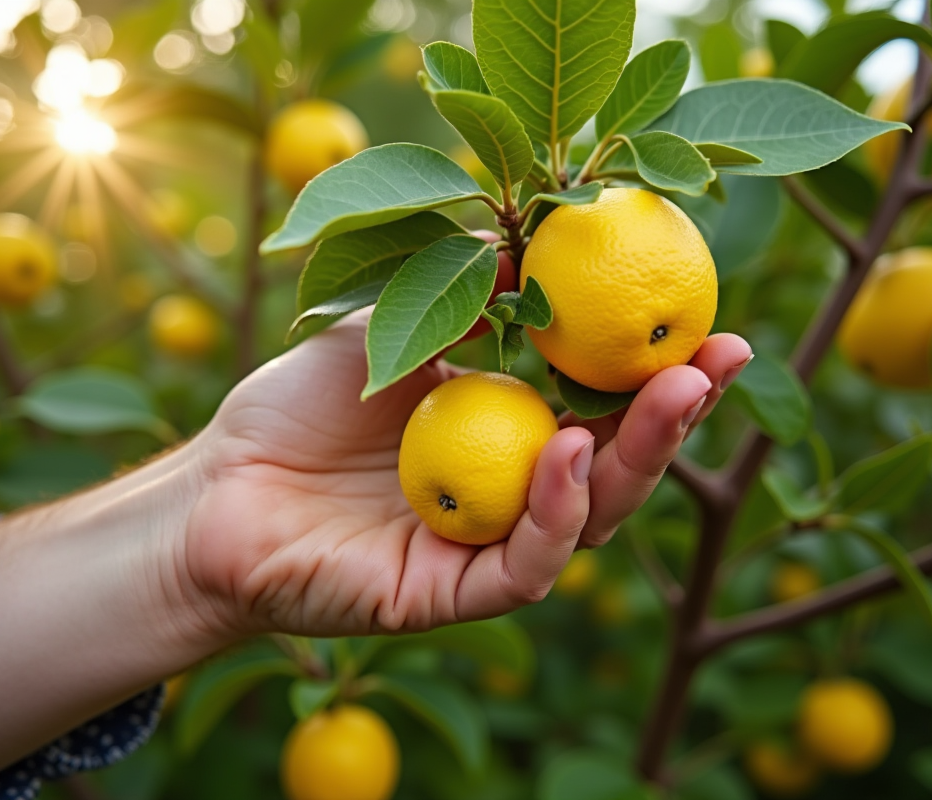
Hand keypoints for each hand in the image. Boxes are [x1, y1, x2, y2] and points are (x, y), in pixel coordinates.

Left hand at [183, 312, 751, 637]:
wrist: (214, 489)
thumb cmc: (296, 406)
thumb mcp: (385, 323)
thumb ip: (463, 292)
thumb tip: (541, 230)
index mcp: (506, 427)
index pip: (602, 400)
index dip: (657, 366)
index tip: (710, 317)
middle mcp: (509, 488)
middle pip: (616, 462)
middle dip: (674, 414)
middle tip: (718, 358)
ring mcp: (485, 545)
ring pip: (589, 518)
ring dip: (635, 458)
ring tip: (671, 397)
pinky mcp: (448, 595)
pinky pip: (523, 566)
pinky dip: (556, 514)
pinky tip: (570, 456)